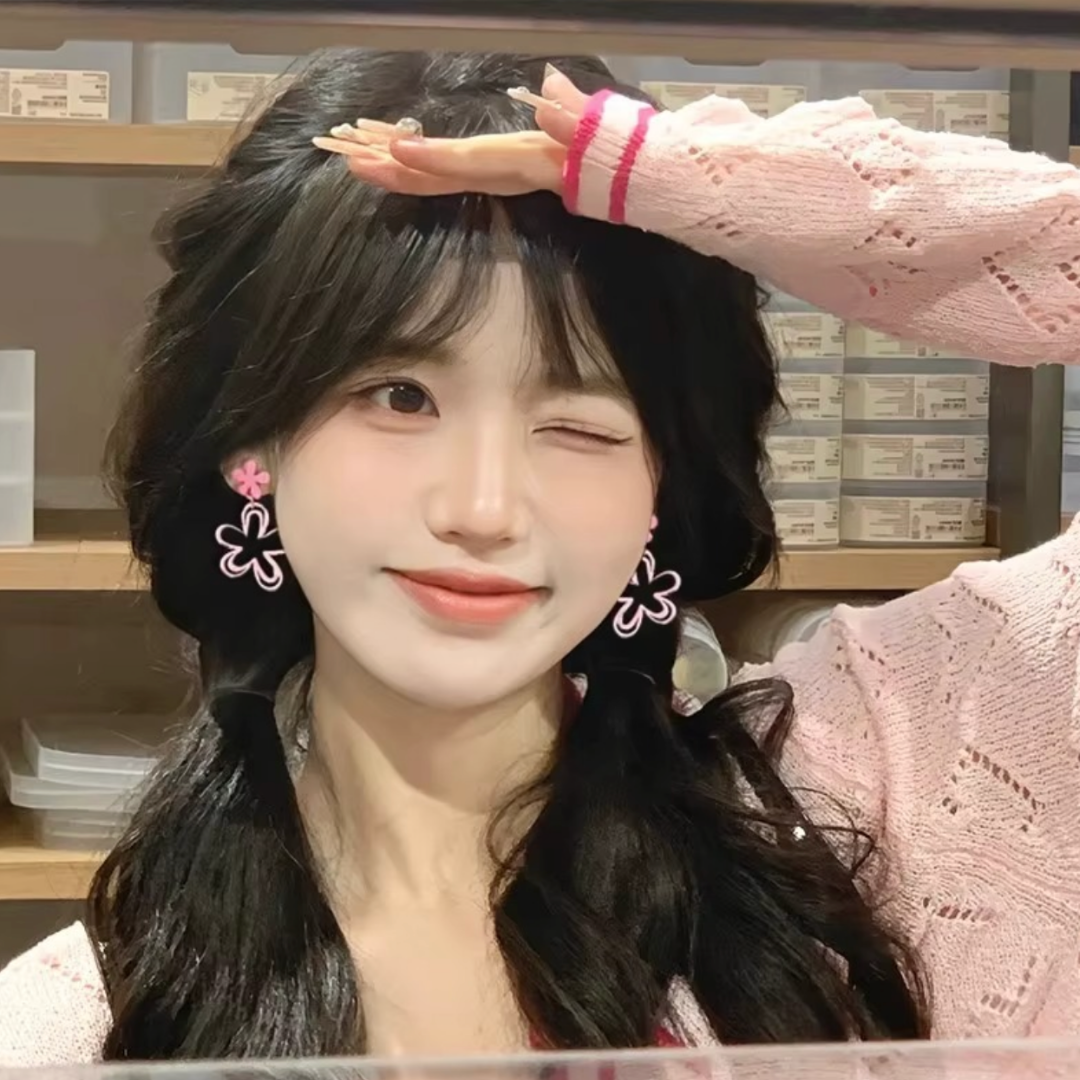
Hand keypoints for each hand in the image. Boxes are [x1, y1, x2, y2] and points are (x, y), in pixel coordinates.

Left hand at [312, 67, 588, 197]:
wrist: (623, 177)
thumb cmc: (610, 152)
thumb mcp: (597, 134)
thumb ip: (575, 119)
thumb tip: (553, 91)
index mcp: (520, 163)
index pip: (470, 162)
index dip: (432, 157)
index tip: (395, 148)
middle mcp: (498, 174)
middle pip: (438, 179)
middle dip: (392, 171)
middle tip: (347, 157)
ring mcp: (492, 175)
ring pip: (434, 177)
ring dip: (392, 168)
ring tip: (350, 154)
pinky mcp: (490, 170)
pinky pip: (443, 171)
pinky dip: (412, 162)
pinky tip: (386, 148)